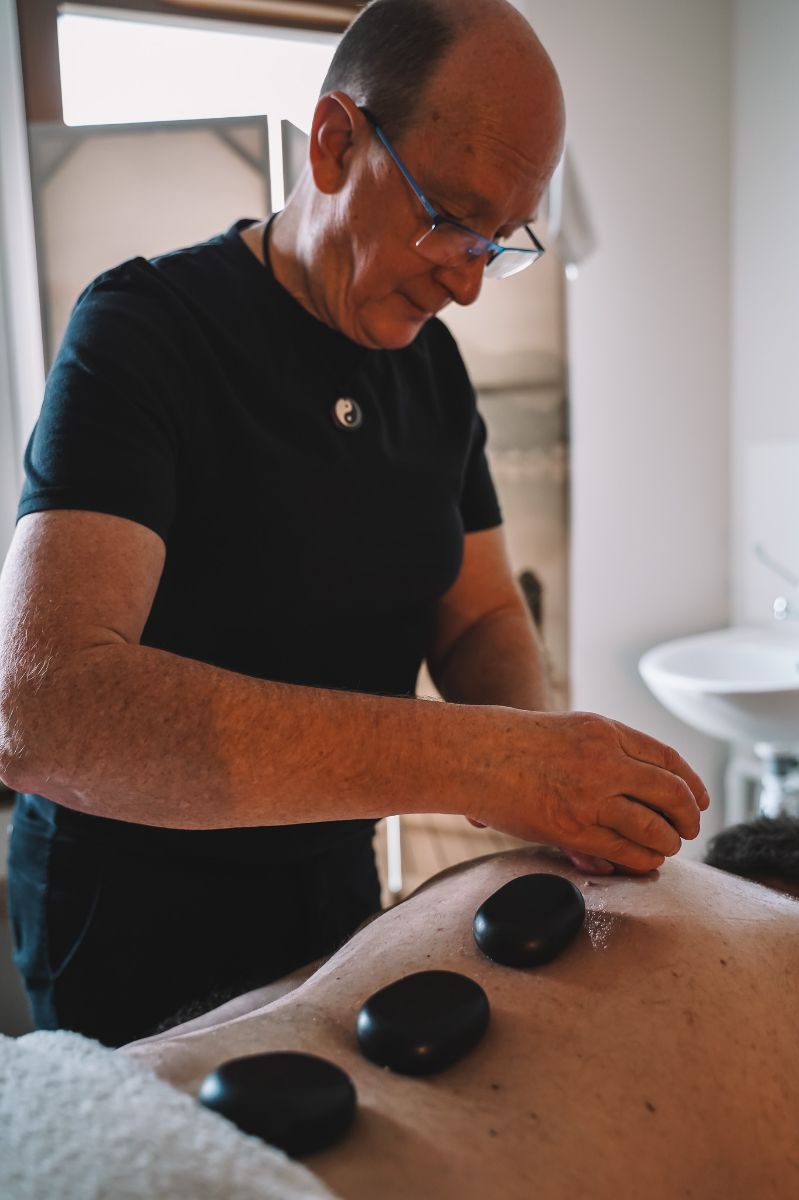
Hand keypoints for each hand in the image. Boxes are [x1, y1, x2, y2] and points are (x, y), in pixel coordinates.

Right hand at [464, 709, 709, 873]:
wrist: (472, 754)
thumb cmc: (515, 743)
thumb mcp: (571, 730)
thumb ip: (607, 752)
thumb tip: (644, 787)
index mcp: (605, 731)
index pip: (667, 758)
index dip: (692, 783)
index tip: (700, 800)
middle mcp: (604, 759)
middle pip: (671, 792)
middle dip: (688, 816)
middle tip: (689, 828)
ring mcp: (589, 795)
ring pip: (654, 826)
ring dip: (668, 842)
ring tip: (667, 847)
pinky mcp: (573, 828)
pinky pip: (625, 850)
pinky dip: (642, 860)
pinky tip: (644, 861)